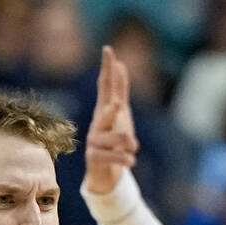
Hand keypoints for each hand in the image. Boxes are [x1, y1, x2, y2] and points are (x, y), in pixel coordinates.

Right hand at [84, 45, 139, 194]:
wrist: (104, 173)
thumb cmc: (112, 140)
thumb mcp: (120, 114)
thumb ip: (119, 90)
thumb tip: (120, 64)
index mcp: (103, 110)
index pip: (105, 86)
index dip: (107, 69)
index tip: (108, 50)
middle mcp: (96, 124)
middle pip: (105, 111)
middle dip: (111, 108)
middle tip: (116, 105)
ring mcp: (93, 141)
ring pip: (119, 137)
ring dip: (131, 143)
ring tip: (133, 148)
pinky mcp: (94, 159)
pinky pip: (117, 156)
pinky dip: (127, 158)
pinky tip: (130, 161)